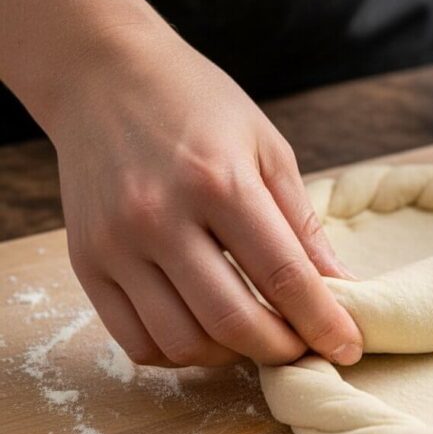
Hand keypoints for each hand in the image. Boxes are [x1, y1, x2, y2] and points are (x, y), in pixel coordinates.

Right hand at [46, 25, 362, 366]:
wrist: (103, 75)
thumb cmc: (198, 106)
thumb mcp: (267, 149)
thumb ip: (303, 224)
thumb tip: (342, 287)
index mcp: (219, 182)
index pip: (283, 276)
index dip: (322, 322)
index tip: (347, 347)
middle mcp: (161, 217)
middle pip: (232, 321)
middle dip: (282, 350)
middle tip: (304, 348)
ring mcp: (115, 244)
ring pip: (183, 342)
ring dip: (231, 357)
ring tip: (256, 337)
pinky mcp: (85, 262)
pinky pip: (135, 341)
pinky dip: (179, 355)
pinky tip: (206, 334)